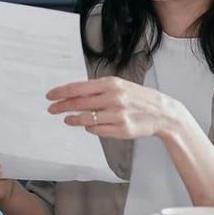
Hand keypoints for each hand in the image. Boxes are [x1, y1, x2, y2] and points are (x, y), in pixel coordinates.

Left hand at [46, 76, 184, 139]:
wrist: (163, 113)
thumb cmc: (138, 98)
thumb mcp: (119, 86)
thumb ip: (97, 89)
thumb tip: (73, 94)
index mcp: (111, 84)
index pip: (78, 88)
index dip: (61, 92)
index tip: (49, 96)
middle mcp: (113, 98)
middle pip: (78, 103)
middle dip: (61, 107)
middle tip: (52, 109)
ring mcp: (118, 115)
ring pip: (86, 119)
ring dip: (73, 120)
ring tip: (68, 119)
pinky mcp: (122, 130)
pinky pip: (97, 130)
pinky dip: (90, 128)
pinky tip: (88, 126)